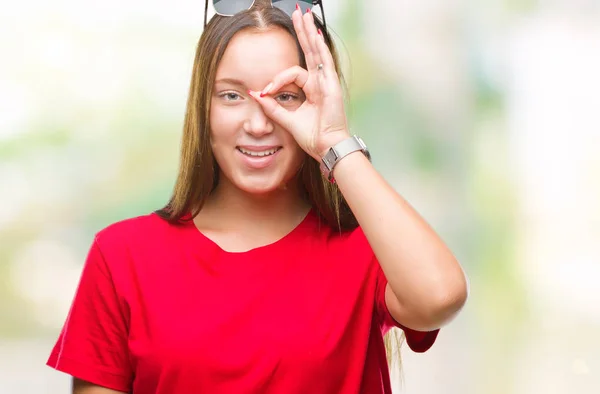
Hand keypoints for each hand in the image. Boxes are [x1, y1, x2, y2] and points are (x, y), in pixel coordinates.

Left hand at [248, 8, 349, 160]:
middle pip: (309, 52)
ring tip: (303, 14)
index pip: (292, 74)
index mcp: (311, 91)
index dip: (275, 80)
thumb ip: (271, 106)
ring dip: (309, 32)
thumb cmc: (312, 137)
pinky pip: (324, 61)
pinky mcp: (331, 85)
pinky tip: (315, 33)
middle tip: (296, 13)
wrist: (326, 147)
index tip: (264, 92)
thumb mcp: (286, 120)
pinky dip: (319, 47)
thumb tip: (255, 93)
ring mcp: (326, 82)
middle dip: (302, 32)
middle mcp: (319, 83)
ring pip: (316, 51)